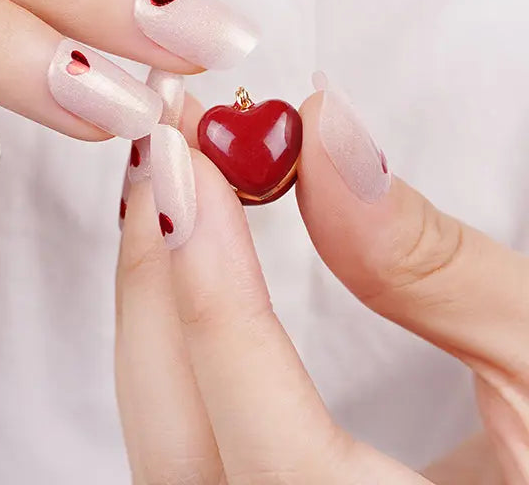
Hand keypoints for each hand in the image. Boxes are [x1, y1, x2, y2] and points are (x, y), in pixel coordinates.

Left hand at [116, 75, 525, 483]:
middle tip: (167, 152)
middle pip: (179, 445)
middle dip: (155, 281)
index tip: (192, 162)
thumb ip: (440, 269)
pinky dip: (175, 334)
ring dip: (154, 300)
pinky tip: (191, 258)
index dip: (216, 298)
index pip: (277, 458)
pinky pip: (187, 427)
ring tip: (173, 185)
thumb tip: (328, 141)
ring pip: (167, 438)